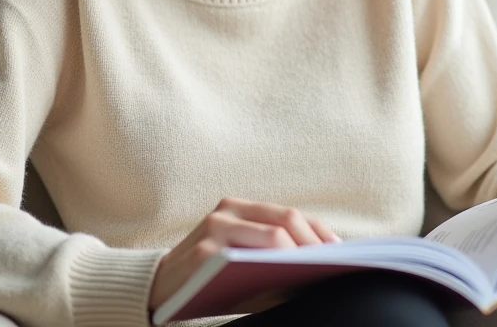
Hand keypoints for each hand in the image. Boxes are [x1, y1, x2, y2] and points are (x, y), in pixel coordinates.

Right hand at [148, 197, 340, 311]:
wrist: (157, 288)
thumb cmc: (209, 277)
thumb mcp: (240, 260)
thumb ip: (272, 257)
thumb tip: (318, 267)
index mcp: (237, 208)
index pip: (289, 214)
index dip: (318, 230)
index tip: (340, 251)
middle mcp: (226, 212)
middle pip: (285, 219)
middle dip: (316, 243)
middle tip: (334, 264)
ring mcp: (214, 230)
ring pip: (273, 236)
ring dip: (303, 254)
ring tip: (320, 271)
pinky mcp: (204, 254)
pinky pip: (249, 259)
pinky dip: (276, 269)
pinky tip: (290, 282)